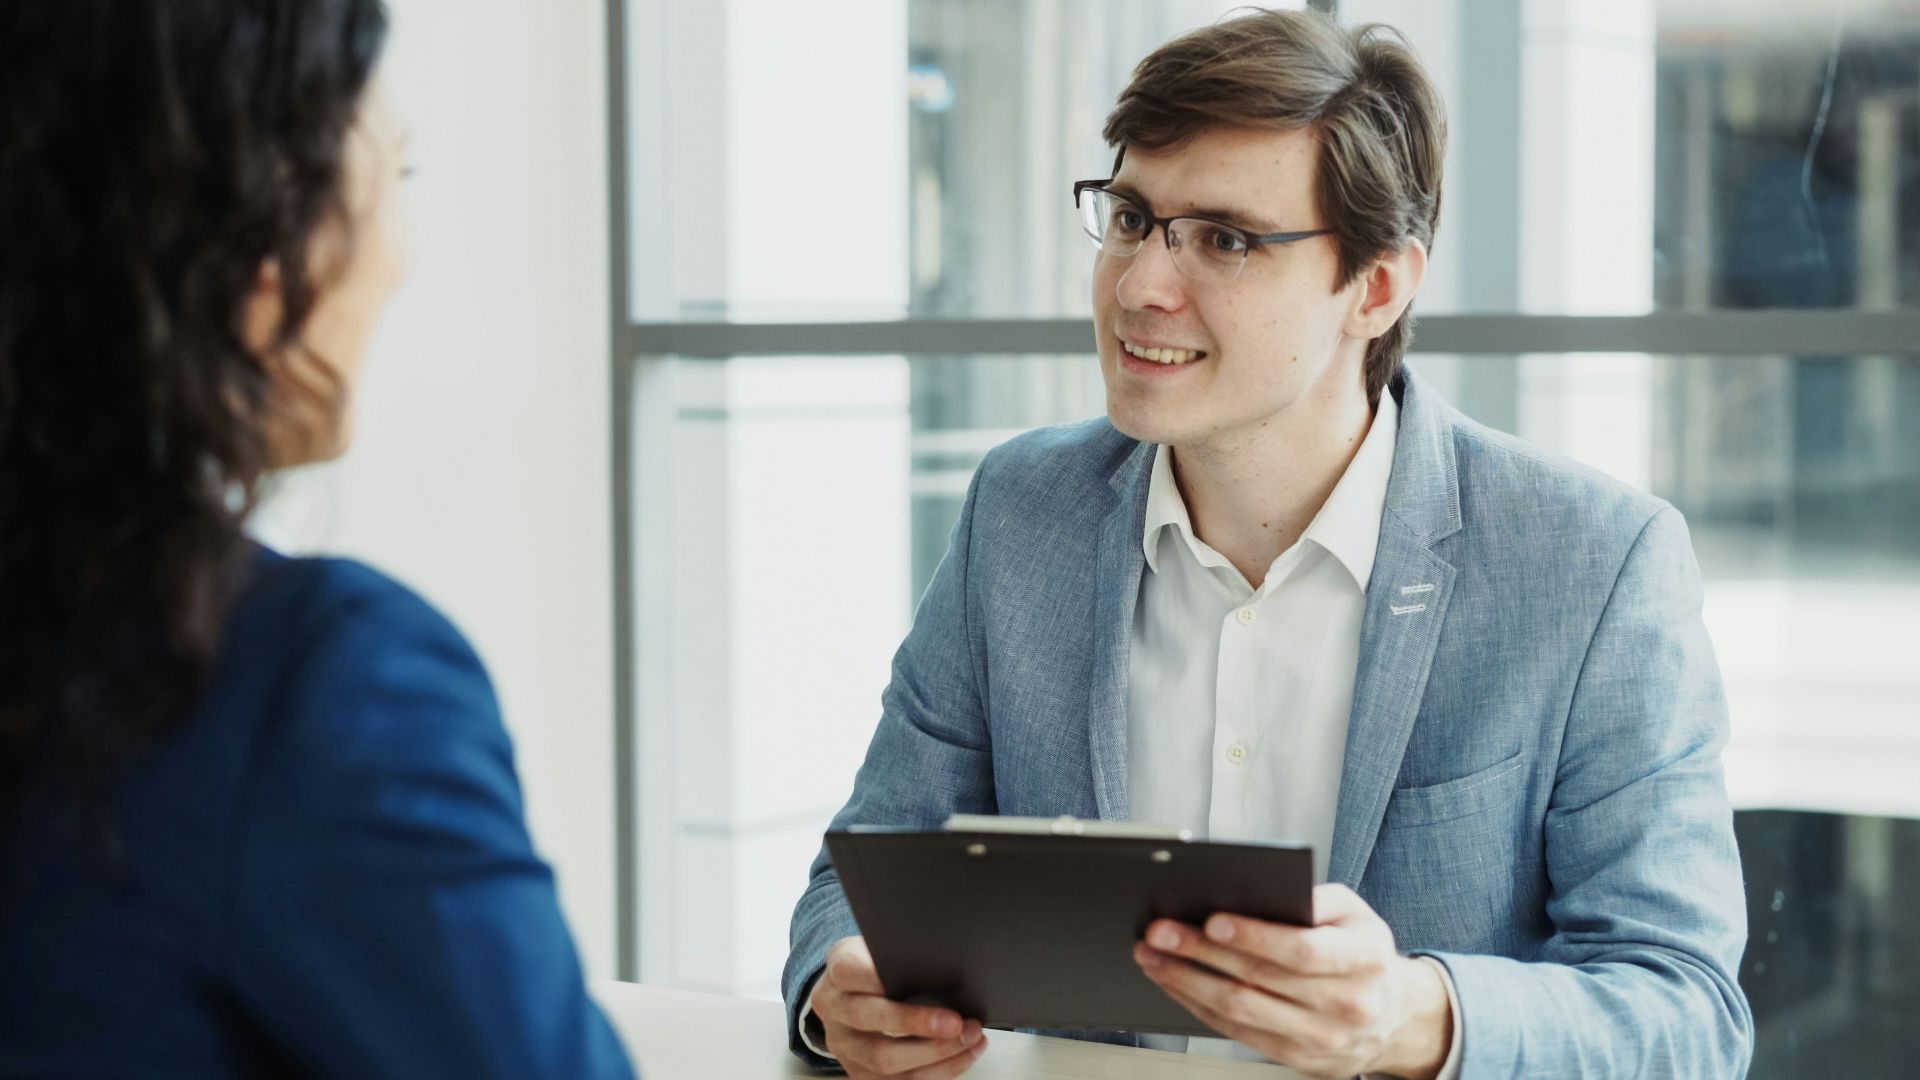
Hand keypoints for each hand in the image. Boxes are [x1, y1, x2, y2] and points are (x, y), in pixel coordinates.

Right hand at [808, 935, 987, 1079]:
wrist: (849, 994)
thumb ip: (899, 956)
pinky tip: (963, 1054)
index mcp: (838, 972)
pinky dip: (939, 1070)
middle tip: (956, 1022)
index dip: (877, 976)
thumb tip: (944, 969)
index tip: (916, 973)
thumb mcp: (879, 949)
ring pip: (883, 1061)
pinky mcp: (860, 1072)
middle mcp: (834, 1010)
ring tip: (969, 1038)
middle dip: (915, 1022)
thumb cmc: (875, 968)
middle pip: (867, 1019)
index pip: (849, 972)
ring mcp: (844, 1046)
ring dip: (934, 1054)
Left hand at [1134, 884, 1451, 1078]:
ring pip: (1239, 1010)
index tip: (1212, 921)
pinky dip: (1197, 1005)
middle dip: (1200, 953)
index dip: (1255, 937)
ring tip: (1153, 955)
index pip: (1302, 951)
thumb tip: (1256, 889)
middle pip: (1259, 979)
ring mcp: (1320, 1038)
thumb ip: (1312, 897)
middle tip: (1160, 931)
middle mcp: (1345, 1004)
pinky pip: (1235, 1032)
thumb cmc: (1364, 954)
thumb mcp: (1354, 913)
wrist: (1392, 1017)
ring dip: (1186, 981)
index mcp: (1364, 960)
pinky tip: (1174, 982)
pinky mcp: (1295, 1058)